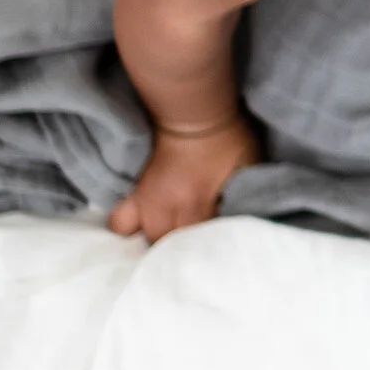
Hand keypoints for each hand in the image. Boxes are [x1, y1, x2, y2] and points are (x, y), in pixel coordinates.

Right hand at [107, 116, 257, 241]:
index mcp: (196, 205)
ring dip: (154, 243)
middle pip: (165, 247)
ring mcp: (145, 201)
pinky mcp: (132, 192)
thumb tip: (250, 218)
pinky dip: (127, 229)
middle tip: (192, 255)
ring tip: (165, 248)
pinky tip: (139, 233)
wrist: (192, 114)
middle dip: (179, 254)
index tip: (216, 255)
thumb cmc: (226, 139)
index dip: (207, 252)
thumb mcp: (248, 166)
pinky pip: (119, 221)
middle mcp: (165, 208)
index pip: (198, 245)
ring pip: (141, 238)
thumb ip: (247, 195)